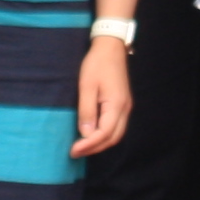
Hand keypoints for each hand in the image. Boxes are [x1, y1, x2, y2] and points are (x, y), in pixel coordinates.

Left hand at [70, 37, 132, 155]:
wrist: (111, 47)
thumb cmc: (97, 64)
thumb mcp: (87, 86)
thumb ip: (87, 111)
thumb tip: (85, 133)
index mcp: (116, 105)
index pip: (104, 134)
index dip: (88, 145)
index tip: (73, 150)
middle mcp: (125, 109)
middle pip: (113, 138)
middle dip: (95, 148)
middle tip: (75, 152)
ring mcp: (126, 107)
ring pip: (116, 134)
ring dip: (100, 143)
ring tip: (82, 147)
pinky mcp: (123, 104)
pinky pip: (116, 126)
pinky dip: (105, 135)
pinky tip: (92, 135)